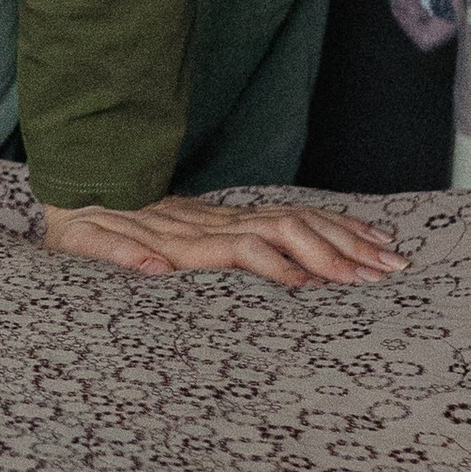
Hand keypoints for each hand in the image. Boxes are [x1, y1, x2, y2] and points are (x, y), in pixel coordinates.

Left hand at [37, 194, 404, 286]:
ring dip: (346, 238)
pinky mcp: (233, 216)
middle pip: (288, 231)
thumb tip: (153, 263)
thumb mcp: (83, 243)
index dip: (283, 265)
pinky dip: (332, 224)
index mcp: (184, 236)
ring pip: (299, 220)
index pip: (247, 248)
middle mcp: (214, 222)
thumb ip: (114, 253)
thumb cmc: (79, 228)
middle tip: (382, 276)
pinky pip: (293, 216)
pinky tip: (365, 235)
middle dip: (337, 253)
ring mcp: (227, 215)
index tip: (320, 287)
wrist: (79, 184)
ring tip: (391, 257)